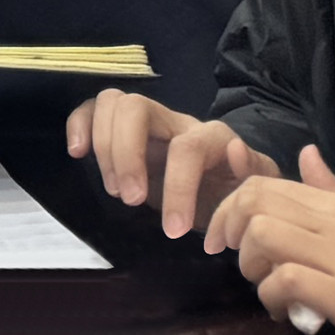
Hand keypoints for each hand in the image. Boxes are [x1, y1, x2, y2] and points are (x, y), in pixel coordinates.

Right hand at [63, 89, 280, 240]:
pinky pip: (93, 109)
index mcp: (211, 136)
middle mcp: (175, 120)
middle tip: (129, 200)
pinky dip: (79, 124)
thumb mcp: (256, 191)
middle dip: (127, 156)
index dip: (177, 187)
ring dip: (106, 147)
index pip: (186, 147)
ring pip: (113, 103)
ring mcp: (147, 120)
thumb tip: (234, 150)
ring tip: (114, 189)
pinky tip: (78, 153)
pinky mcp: (122, 129)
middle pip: (137, 108)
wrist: (224, 190)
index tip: (172, 231)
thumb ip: (254, 172)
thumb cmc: (235, 193)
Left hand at [205, 149, 334, 334]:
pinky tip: (285, 312)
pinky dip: (271, 296)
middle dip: (231, 233)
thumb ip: (331, 192)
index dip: (230, 208)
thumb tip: (305, 153)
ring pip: (263, 235)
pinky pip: (285, 280)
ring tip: (267, 289)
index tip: (225, 239)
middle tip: (242, 265)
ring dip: (251, 267)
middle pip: (255, 202)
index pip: (265, 184)